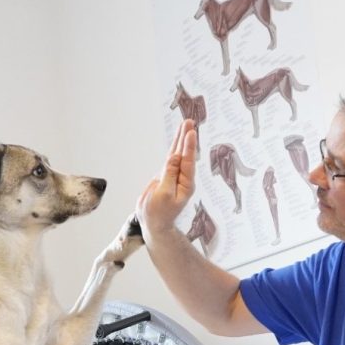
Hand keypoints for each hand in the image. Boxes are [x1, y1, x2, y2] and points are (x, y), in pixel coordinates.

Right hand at [136, 119, 196, 240]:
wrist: (153, 223)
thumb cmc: (158, 212)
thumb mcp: (163, 194)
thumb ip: (169, 174)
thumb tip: (174, 157)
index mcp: (186, 185)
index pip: (188, 161)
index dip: (189, 146)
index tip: (191, 132)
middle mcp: (183, 179)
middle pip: (185, 154)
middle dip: (187, 137)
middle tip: (189, 121)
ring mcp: (175, 176)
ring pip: (179, 154)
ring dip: (181, 139)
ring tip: (186, 124)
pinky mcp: (167, 176)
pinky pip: (171, 158)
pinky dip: (174, 147)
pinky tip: (177, 139)